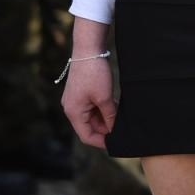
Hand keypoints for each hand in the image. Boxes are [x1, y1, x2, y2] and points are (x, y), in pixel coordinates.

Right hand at [60, 23, 115, 149]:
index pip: (86, 135)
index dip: (101, 142)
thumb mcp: (104, 97)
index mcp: (73, 113)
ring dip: (106, 119)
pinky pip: (92, 107)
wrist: (88, 50)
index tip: (115, 144)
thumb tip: (114, 129)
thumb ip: (109, 115)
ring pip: (92, 117)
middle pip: (89, 127)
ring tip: (122, 120)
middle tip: (123, 131)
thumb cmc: (94, 74)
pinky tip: (117, 109)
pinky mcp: (82, 93)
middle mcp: (72, 109)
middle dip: (105, 130)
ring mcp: (76, 101)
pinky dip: (103, 110)